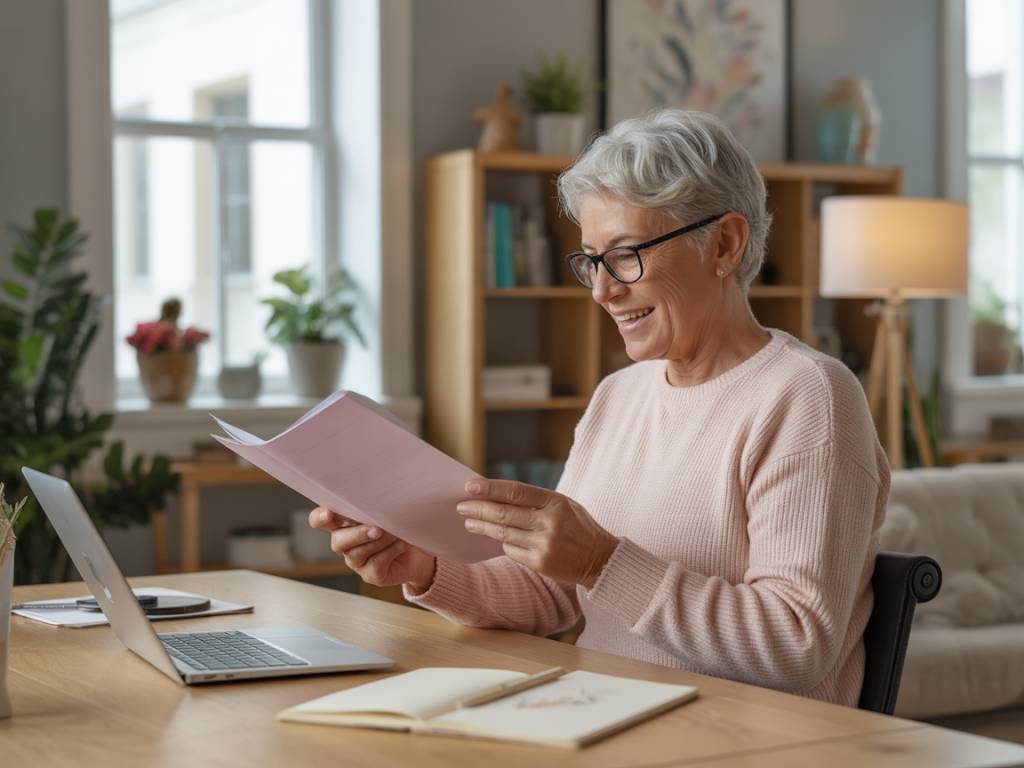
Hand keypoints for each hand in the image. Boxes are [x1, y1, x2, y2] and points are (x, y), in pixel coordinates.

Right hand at [308, 507, 435, 591]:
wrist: (418, 551)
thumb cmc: (399, 524)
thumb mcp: (387, 511)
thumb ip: (376, 506)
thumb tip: (379, 502)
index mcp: (343, 523)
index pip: (320, 520)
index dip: (319, 518)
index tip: (328, 514)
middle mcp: (345, 543)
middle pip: (337, 541)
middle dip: (357, 534)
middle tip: (376, 529)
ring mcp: (356, 561)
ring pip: (356, 554)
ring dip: (378, 542)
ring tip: (395, 533)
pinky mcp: (370, 575)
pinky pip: (375, 564)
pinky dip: (390, 551)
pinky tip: (401, 544)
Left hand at [456, 479, 617, 587]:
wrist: (601, 559)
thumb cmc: (578, 527)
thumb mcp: (563, 505)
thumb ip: (535, 500)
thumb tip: (496, 496)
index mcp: (556, 501)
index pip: (515, 491)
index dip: (490, 488)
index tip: (470, 486)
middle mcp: (550, 522)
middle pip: (504, 513)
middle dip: (478, 509)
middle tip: (461, 506)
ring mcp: (544, 544)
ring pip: (503, 533)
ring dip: (482, 527)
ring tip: (469, 523)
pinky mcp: (540, 563)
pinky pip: (511, 551)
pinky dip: (504, 543)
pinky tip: (498, 539)